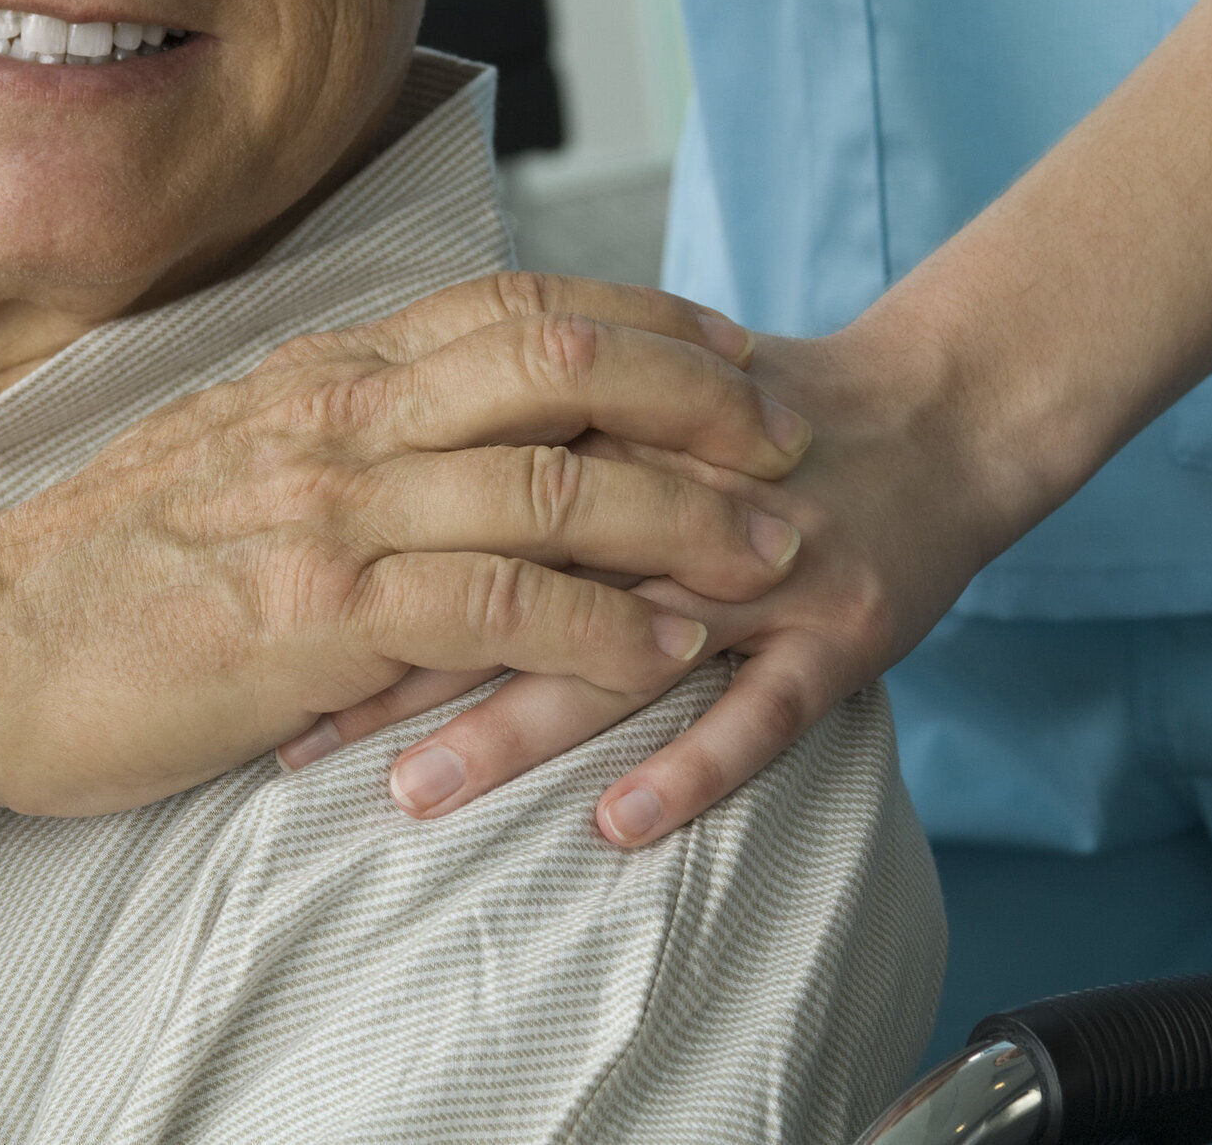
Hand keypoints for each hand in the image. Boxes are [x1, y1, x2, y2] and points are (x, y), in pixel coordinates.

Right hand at [0, 272, 813, 818]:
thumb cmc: (107, 566)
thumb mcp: (230, 454)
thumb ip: (339, 426)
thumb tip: (433, 415)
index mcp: (331, 371)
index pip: (520, 306)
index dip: (645, 319)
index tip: (730, 345)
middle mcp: (346, 416)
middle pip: (564, 364)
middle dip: (699, 394)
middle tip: (791, 434)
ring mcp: (335, 509)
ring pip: (553, 483)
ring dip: (683, 517)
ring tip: (774, 556)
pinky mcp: (319, 615)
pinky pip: (498, 608)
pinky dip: (599, 626)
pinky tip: (668, 655)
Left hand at [291, 310, 1040, 844]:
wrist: (947, 406)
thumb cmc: (775, 413)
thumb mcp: (651, 386)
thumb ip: (536, 419)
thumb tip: (386, 469)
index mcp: (620, 428)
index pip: (465, 497)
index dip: (363, 566)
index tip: (265, 624)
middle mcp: (678, 495)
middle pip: (518, 577)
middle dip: (400, 659)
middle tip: (292, 737)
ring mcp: (764, 567)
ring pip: (622, 650)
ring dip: (515, 723)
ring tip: (414, 794)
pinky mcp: (844, 629)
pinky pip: (766, 711)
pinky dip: (694, 764)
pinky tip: (617, 825)